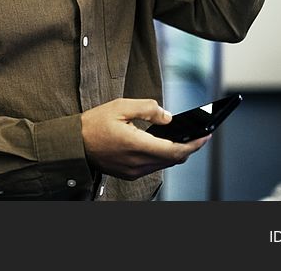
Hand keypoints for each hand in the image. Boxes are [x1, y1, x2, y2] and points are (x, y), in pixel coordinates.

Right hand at [80, 98, 209, 180]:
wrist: (74, 144)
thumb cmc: (94, 124)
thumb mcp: (120, 106)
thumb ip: (147, 109)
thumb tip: (168, 117)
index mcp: (136, 145)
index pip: (175, 150)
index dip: (194, 144)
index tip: (206, 135)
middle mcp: (137, 163)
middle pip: (173, 159)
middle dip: (189, 147)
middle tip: (199, 134)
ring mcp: (133, 171)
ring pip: (164, 164)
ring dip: (176, 152)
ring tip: (184, 138)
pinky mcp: (129, 174)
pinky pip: (153, 167)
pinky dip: (163, 156)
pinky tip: (163, 145)